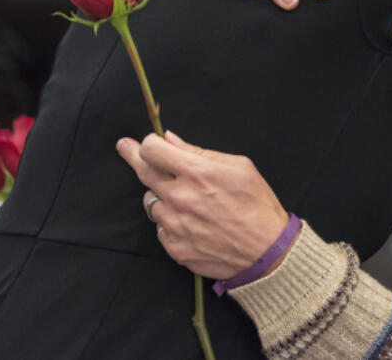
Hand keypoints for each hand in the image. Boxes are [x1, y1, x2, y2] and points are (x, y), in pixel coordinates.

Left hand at [116, 131, 289, 279]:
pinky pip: (160, 227)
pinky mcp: (174, 247)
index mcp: (197, 173)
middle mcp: (180, 198)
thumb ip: (199, 152)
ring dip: (160, 194)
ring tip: (182, 196)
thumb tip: (171, 141)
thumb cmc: (257, 205)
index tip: (148, 143)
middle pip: (143, 172)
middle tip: (125, 147)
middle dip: (133, 156)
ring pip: (150, 201)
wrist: (266, 252)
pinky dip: (169, 220)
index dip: (150, 143)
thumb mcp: (238, 167)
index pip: (152, 150)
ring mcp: (175, 225)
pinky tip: (190, 221)